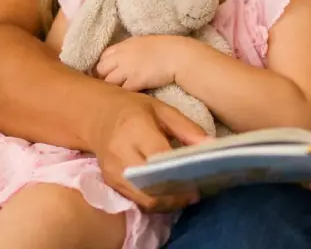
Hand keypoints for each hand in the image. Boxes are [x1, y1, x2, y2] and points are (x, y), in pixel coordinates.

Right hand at [89, 89, 206, 211]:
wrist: (99, 116)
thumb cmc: (134, 109)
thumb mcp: (163, 109)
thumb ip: (187, 128)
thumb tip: (211, 145)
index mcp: (135, 130)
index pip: (160, 158)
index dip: (181, 171)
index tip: (201, 178)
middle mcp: (121, 154)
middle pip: (152, 186)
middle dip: (177, 194)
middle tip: (197, 192)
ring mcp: (113, 172)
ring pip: (144, 199)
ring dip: (168, 202)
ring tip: (187, 195)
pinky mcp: (110, 183)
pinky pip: (137, 199)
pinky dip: (156, 201)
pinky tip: (170, 194)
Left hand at [97, 36, 183, 91]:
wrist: (178, 56)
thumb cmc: (165, 48)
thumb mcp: (142, 43)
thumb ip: (128, 50)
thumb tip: (119, 60)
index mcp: (124, 45)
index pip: (103, 57)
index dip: (105, 66)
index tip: (109, 72)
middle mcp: (122, 56)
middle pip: (101, 70)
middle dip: (104, 77)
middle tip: (113, 84)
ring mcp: (127, 69)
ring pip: (108, 82)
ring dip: (113, 87)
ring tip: (120, 92)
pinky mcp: (135, 82)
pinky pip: (121, 91)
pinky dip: (123, 94)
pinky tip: (129, 96)